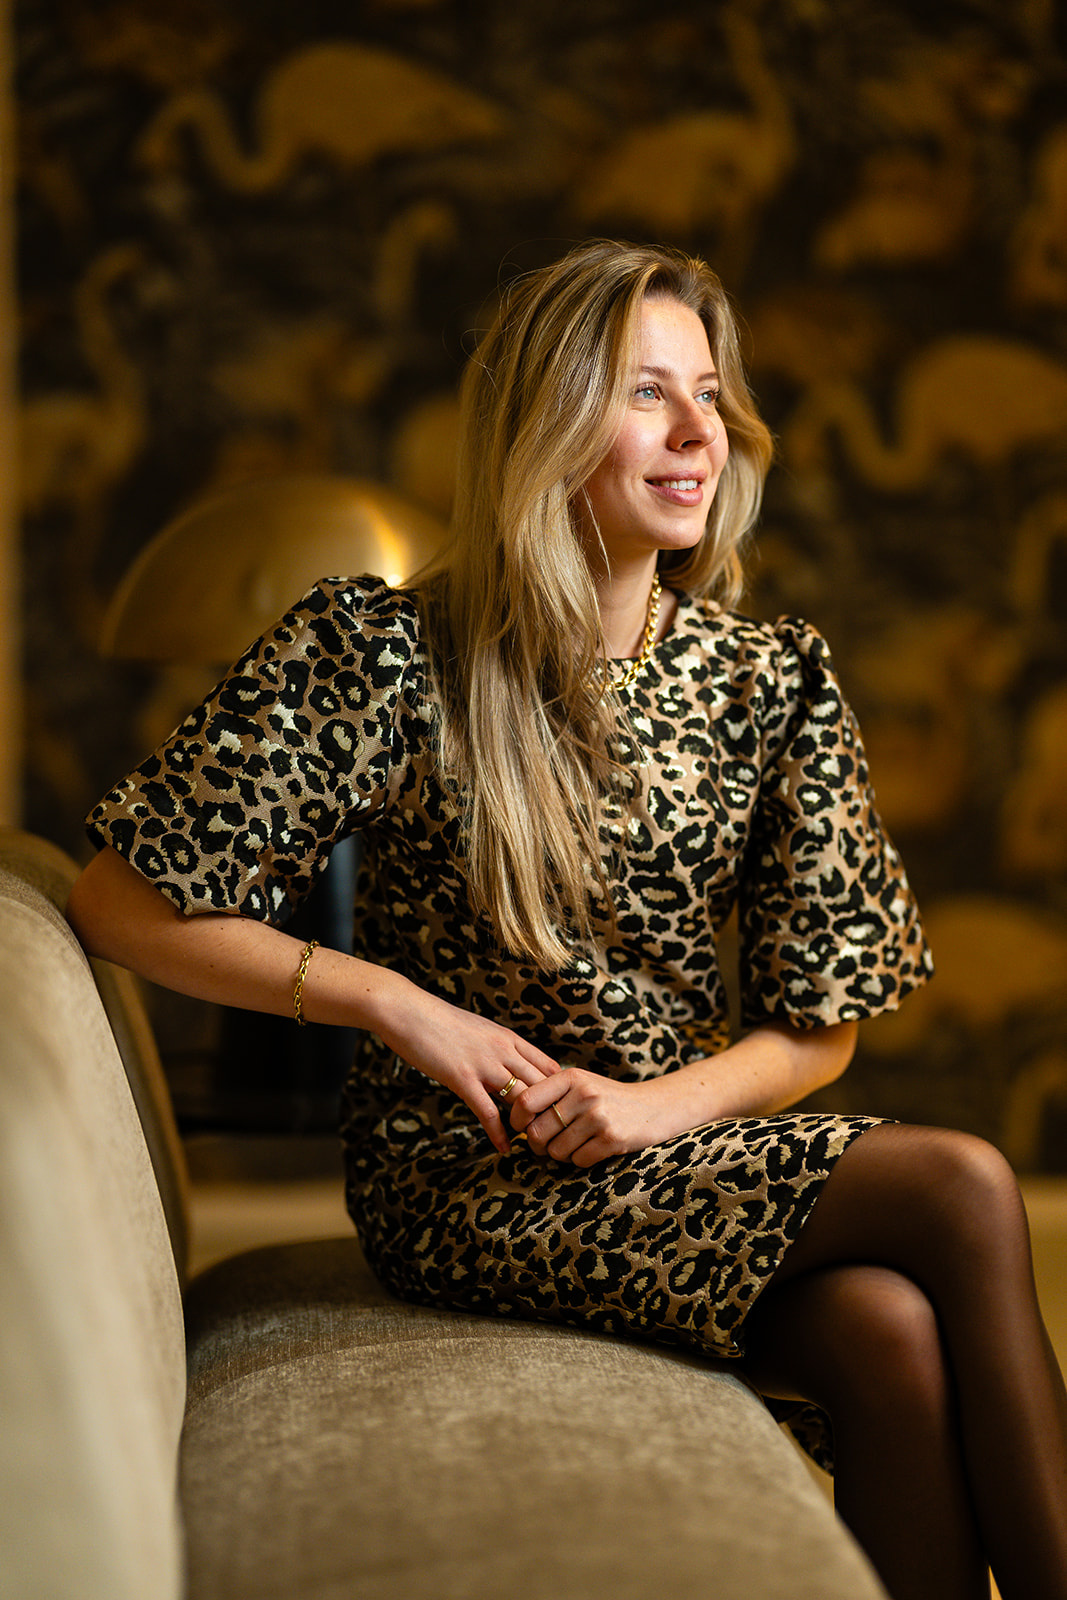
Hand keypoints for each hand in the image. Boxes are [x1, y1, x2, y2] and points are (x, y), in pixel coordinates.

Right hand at [378, 981, 559, 1152]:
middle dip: (551, 1112)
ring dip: (529, 1125)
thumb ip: (496, 1048)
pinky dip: (499, 1134)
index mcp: (509, 1038)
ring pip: (522, 1099)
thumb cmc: (439, 1020)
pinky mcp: (462, 1078)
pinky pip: (488, 1112)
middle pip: (542, 1086)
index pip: (549, 1066)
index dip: (559, 1091)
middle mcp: (504, 1050)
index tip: (560, 1110)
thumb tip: (507, 1065)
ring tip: (534, 1145)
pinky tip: (504, 1148)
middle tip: (554, 1135)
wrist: (408, 1011)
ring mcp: (485, 1065)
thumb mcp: (479, 1029)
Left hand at [508, 1068, 685, 1166]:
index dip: (516, 1120)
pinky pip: (577, 1161)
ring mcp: (599, 1117)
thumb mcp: (580, 1084)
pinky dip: (580, 1160)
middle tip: (548, 1143)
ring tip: (575, 1143)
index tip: (521, 1127)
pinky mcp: (612, 1139)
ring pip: (555, 1151)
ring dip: (561, 1154)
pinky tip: (592, 1148)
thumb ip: (550, 1094)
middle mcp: (584, 1094)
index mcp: (571, 1077)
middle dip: (538, 1145)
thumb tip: (512, 1118)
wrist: (653, 1107)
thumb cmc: (607, 1098)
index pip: (525, 1101)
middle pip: (536, 1132)